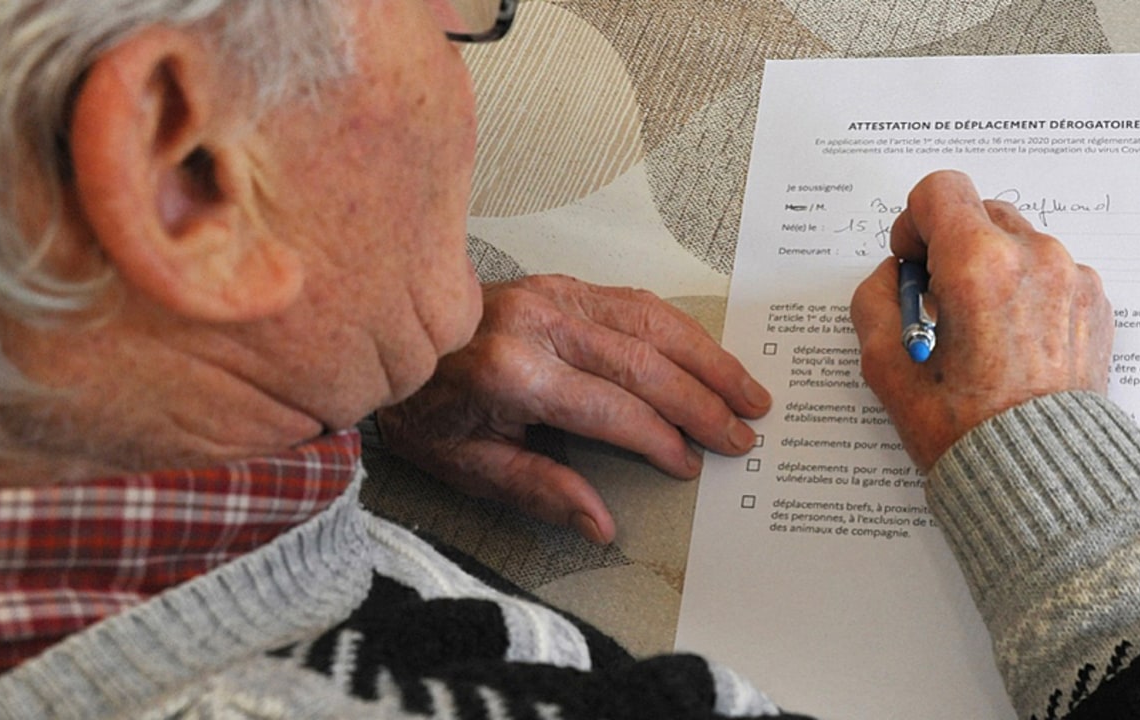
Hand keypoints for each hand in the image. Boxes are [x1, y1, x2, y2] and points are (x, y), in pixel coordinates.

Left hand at [376, 274, 770, 543]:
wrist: (392, 339)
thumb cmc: (424, 409)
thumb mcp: (468, 466)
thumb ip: (540, 491)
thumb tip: (601, 524)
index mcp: (513, 371)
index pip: (612, 409)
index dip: (660, 440)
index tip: (690, 465)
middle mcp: (539, 324)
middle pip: (644, 363)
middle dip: (702, 401)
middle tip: (742, 433)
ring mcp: (552, 295)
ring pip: (651, 323)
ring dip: (707, 358)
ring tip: (747, 391)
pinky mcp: (558, 283)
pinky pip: (634, 301)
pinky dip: (678, 328)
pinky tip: (705, 352)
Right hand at [850, 170, 1112, 469]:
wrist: (1039, 475)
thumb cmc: (965, 429)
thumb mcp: (885, 366)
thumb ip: (874, 300)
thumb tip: (892, 276)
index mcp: (977, 266)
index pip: (939, 190)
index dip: (913, 223)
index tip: (912, 261)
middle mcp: (1033, 258)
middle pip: (978, 213)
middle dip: (951, 248)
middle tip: (939, 304)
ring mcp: (1072, 277)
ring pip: (1015, 242)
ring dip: (990, 270)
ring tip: (978, 332)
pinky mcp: (1094, 301)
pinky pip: (1049, 272)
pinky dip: (1024, 293)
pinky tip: (1010, 343)